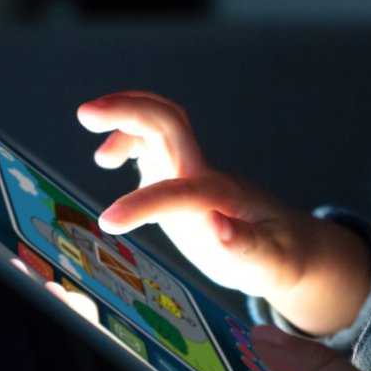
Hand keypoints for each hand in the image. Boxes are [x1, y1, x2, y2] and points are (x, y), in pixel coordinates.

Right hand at [75, 90, 306, 298]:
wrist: (285, 247)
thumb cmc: (277, 254)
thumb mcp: (270, 260)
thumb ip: (246, 245)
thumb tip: (218, 227)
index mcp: (220, 195)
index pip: (178, 189)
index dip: (143, 203)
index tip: (109, 222)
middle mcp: (201, 174)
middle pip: (167, 123)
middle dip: (128, 110)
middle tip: (86, 113)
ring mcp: (189, 172)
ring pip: (158, 125)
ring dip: (125, 118)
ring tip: (100, 153)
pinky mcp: (179, 178)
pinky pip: (151, 143)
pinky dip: (125, 138)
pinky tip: (108, 158)